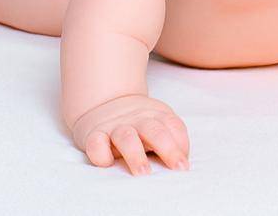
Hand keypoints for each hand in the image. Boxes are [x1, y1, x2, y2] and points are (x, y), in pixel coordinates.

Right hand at [69, 94, 189, 173]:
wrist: (105, 103)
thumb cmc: (138, 125)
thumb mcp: (158, 124)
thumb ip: (170, 139)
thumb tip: (181, 165)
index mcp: (157, 115)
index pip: (173, 126)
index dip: (181, 144)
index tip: (184, 167)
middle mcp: (137, 119)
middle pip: (155, 131)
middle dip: (168, 150)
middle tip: (176, 169)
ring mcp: (115, 126)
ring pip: (126, 137)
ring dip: (136, 155)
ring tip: (144, 174)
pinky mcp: (94, 135)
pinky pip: (96, 143)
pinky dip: (101, 154)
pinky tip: (107, 164)